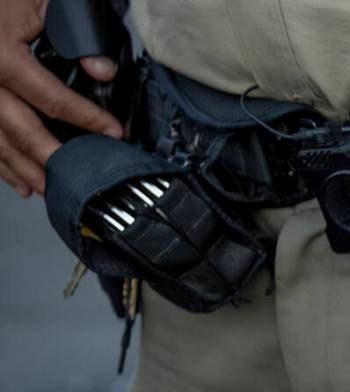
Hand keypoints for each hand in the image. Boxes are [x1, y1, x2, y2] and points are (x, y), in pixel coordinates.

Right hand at [0, 0, 122, 196]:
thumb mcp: (41, 3)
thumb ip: (74, 34)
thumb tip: (103, 71)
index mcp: (2, 58)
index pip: (52, 99)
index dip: (87, 118)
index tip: (113, 133)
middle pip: (20, 131)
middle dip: (51, 160)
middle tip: (78, 180)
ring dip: (23, 170)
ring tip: (49, 190)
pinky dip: (0, 164)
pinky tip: (19, 183)